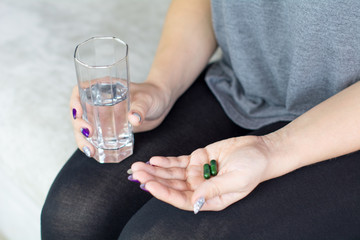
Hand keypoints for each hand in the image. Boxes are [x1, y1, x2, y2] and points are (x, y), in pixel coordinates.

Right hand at [70, 81, 172, 156]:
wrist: (161, 105)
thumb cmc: (154, 95)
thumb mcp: (147, 100)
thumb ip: (140, 108)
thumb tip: (133, 119)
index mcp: (104, 88)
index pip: (80, 91)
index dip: (74, 101)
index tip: (78, 113)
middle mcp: (99, 102)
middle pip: (79, 113)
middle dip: (78, 125)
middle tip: (87, 134)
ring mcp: (103, 116)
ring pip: (84, 127)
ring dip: (82, 139)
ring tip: (90, 150)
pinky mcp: (110, 129)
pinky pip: (96, 137)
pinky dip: (92, 145)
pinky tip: (94, 153)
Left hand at [129, 135, 273, 212]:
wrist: (260, 151)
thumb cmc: (253, 168)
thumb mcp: (237, 180)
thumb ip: (215, 189)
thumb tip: (194, 198)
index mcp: (210, 199)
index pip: (183, 200)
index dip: (165, 193)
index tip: (150, 186)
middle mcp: (200, 188)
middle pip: (173, 186)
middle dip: (154, 180)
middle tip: (137, 174)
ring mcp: (198, 173)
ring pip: (172, 174)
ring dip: (155, 170)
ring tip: (138, 166)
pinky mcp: (198, 159)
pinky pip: (178, 162)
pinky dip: (166, 161)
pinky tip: (154, 160)